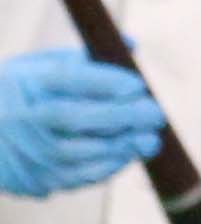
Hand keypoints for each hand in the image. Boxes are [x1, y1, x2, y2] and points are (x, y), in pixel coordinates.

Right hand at [0, 48, 163, 197]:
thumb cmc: (21, 93)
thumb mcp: (39, 66)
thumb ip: (84, 57)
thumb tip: (131, 45)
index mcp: (27, 82)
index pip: (68, 79)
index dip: (106, 83)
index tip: (137, 85)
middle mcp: (24, 117)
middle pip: (76, 117)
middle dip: (123, 117)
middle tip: (155, 114)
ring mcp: (27, 151)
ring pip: (79, 153)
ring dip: (121, 148)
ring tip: (149, 139)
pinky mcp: (33, 178)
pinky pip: (76, 177)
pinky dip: (106, 168)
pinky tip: (126, 155)